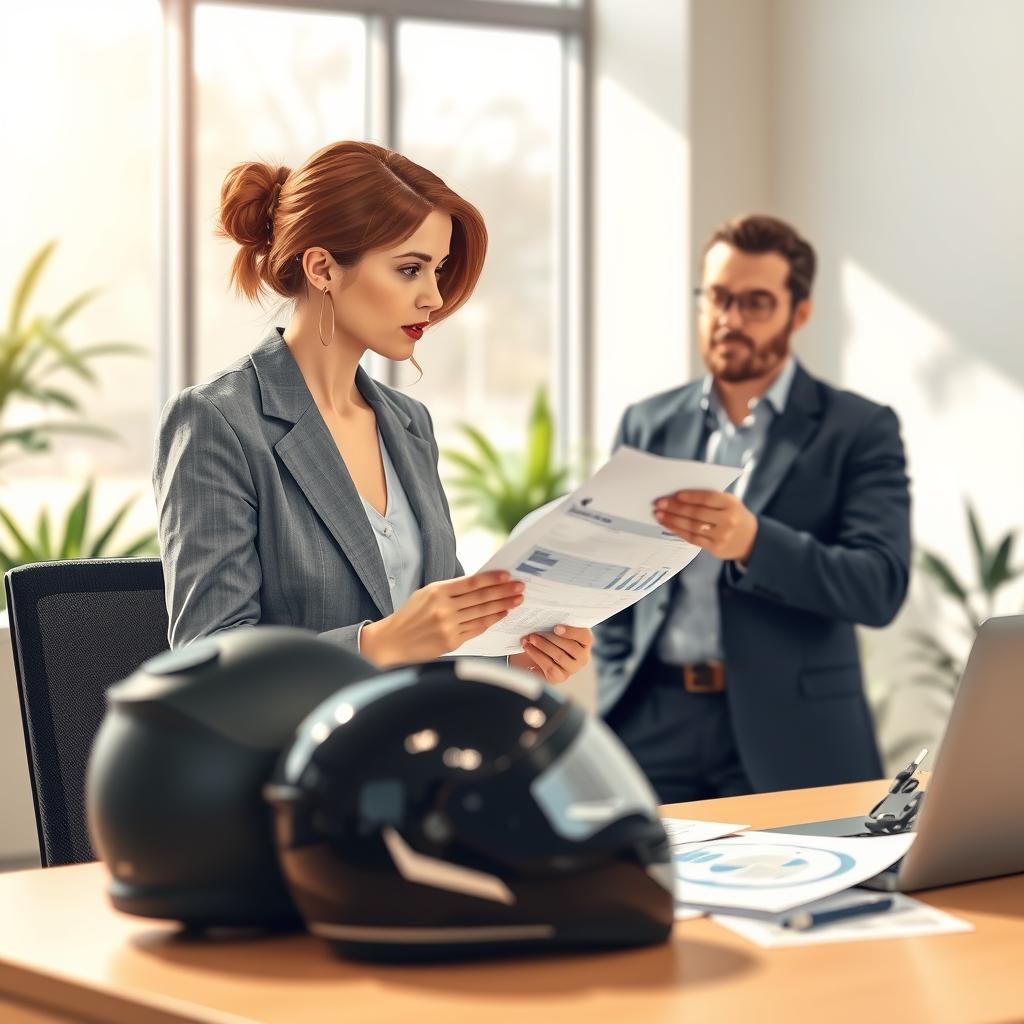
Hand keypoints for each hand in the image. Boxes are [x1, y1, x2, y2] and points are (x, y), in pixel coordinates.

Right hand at [360, 571, 523, 666]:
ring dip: (502, 606)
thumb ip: (451, 590)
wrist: (393, 640)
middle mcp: (443, 608)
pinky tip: (502, 615)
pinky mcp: (451, 641)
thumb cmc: (411, 615)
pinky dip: (491, 621)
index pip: (471, 583)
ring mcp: (448, 625)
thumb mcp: (426, 594)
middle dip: (504, 592)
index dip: (492, 579)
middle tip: (520, 587)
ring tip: (516, 600)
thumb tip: (480, 584)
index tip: (508, 575)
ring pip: (482, 613)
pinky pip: (477, 629)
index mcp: (437, 591)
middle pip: (481, 598)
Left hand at [508, 625, 591, 682]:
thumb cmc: (546, 635)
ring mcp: (572, 668)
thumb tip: (543, 613)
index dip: (572, 632)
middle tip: (535, 632)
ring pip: (560, 656)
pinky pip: (550, 667)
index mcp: (584, 641)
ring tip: (529, 639)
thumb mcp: (551, 626)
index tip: (556, 627)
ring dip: (542, 646)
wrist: (534, 653)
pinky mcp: (560, 677)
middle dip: (551, 638)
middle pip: (571, 647)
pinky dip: (537, 656)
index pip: (585, 636)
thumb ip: (554, 620)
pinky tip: (528, 648)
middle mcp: (582, 657)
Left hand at [653, 489, 757, 563]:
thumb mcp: (730, 502)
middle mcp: (727, 520)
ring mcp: (722, 536)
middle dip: (675, 508)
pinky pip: (693, 539)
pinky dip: (678, 531)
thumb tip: (680, 496)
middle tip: (659, 503)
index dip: (690, 497)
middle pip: (697, 513)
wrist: (752, 541)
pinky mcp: (715, 549)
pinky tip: (668, 525)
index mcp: (731, 504)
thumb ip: (710, 499)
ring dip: (673, 520)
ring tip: (659, 514)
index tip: (675, 495)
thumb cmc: (734, 516)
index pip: (708, 498)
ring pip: (692, 527)